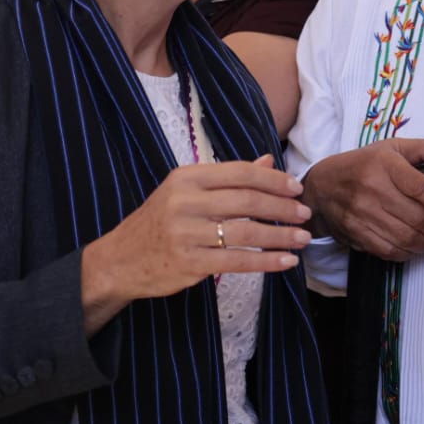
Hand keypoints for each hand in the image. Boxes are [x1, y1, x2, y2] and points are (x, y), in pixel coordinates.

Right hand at [82, 155, 310, 322]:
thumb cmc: (159, 221)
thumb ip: (228, 177)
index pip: (239, 173)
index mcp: (186, 178)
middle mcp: (184, 202)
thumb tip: (268, 160)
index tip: (296, 188)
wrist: (118, 260)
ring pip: (245, 233)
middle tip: (305, 213)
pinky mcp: (188, 263)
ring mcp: (185, 234)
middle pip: (246, 201)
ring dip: (280, 236)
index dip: (273, 180)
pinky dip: (266, 261)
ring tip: (303, 238)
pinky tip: (285, 261)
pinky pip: (236, 261)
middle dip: (282, 207)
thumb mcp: (186, 191)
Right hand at [302, 138, 423, 258]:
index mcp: (385, 165)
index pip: (421, 189)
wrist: (321, 186)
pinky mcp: (356, 233)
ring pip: (406, 237)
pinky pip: (390, 250)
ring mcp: (363, 215)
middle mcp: (373, 190)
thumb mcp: (391, 147)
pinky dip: (408, 252)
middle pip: (417, 217)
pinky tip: (416, 244)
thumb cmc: (362, 164)